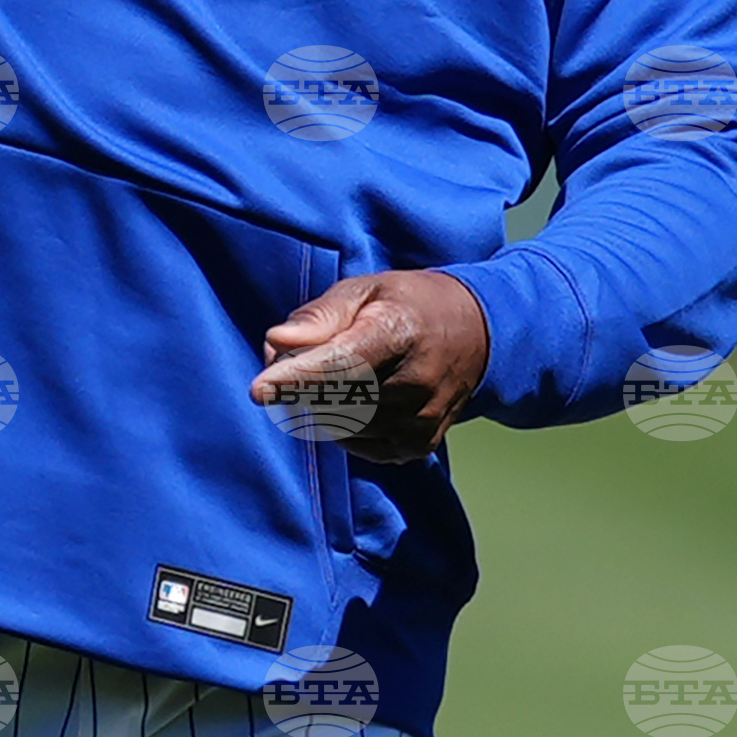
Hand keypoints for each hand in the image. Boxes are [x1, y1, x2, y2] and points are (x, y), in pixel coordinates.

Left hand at [252, 268, 488, 468]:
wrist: (478, 336)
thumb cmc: (407, 306)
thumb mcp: (366, 290)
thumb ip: (321, 316)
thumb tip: (276, 343)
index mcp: (401, 332)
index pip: (342, 363)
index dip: (297, 377)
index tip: (259, 390)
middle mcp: (416, 383)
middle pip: (332, 399)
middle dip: (301, 382)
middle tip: (300, 356)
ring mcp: (419, 421)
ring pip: (337, 425)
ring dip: (320, 403)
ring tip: (341, 372)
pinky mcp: (416, 446)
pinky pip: (354, 443)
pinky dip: (342, 422)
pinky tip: (360, 397)